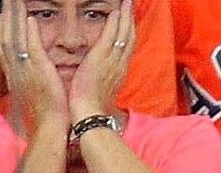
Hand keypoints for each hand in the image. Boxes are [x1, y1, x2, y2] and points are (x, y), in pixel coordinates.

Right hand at [0, 0, 68, 130]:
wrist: (49, 128)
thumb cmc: (47, 116)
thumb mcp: (35, 95)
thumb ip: (33, 81)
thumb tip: (35, 75)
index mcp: (16, 77)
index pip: (5, 50)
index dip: (2, 32)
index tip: (1, 18)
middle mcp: (16, 71)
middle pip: (5, 39)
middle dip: (4, 20)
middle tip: (5, 3)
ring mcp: (25, 71)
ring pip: (14, 39)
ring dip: (14, 19)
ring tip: (14, 3)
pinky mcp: (38, 72)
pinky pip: (31, 48)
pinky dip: (29, 32)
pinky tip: (30, 19)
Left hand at [68, 0, 134, 119]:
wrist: (88, 113)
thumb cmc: (90, 107)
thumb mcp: (100, 90)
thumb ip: (102, 80)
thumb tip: (101, 76)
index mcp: (118, 72)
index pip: (126, 48)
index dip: (129, 33)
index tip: (129, 21)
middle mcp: (120, 65)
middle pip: (130, 38)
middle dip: (131, 20)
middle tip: (131, 6)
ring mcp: (112, 61)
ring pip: (124, 34)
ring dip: (126, 17)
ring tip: (127, 3)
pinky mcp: (101, 58)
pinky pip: (111, 36)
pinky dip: (115, 23)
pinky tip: (115, 11)